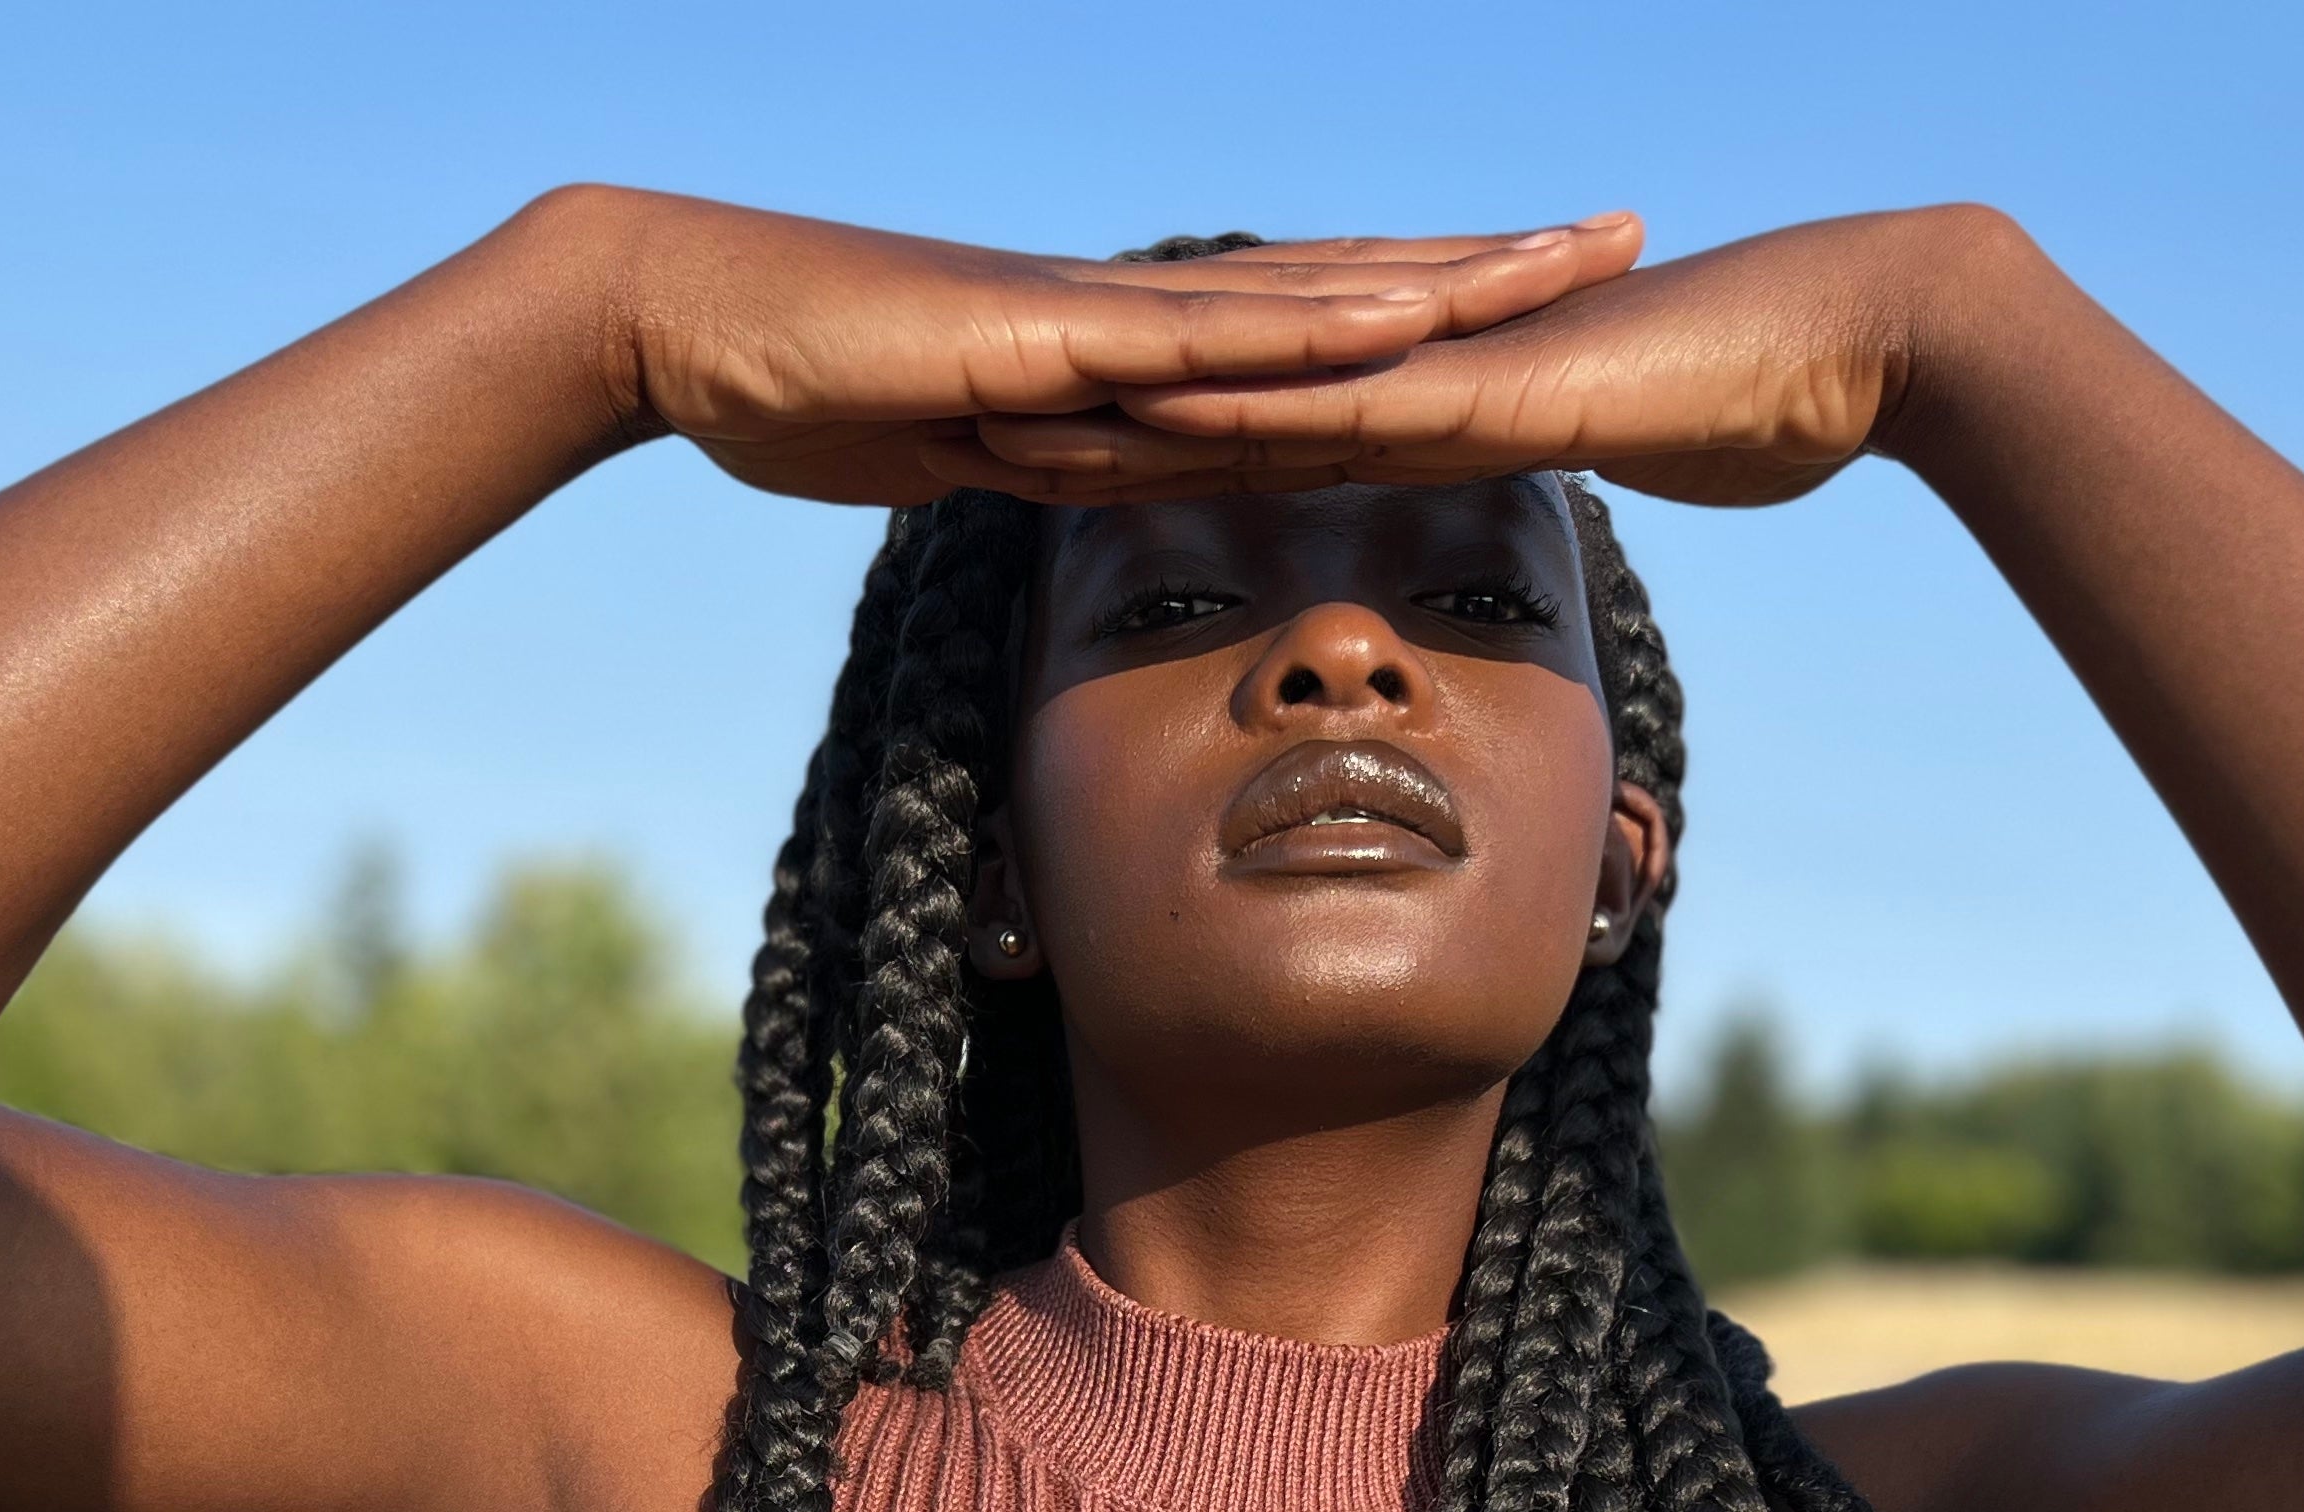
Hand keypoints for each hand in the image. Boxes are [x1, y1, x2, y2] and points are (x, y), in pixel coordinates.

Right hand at [561, 187, 1649, 507]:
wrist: (686, 333)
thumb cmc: (802, 387)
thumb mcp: (960, 445)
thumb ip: (1042, 457)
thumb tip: (1101, 483)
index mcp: (1120, 339)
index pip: (1304, 319)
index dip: (1420, 302)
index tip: (1531, 296)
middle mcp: (1135, 306)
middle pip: (1342, 282)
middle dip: (1484, 266)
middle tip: (1617, 234)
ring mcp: (1100, 309)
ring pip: (1306, 292)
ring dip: (1439, 278)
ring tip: (1564, 260)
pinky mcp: (1053, 330)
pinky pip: (1208, 333)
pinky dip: (1315, 327)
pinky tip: (1409, 315)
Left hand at [926, 208, 1991, 509]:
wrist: (1871, 341)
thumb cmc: (1773, 403)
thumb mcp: (1627, 464)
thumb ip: (1562, 485)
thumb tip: (1531, 531)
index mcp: (1440, 398)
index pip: (1273, 427)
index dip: (1159, 444)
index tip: (1055, 464)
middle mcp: (1422, 370)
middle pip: (1228, 401)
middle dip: (1092, 424)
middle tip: (961, 435)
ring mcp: (1451, 366)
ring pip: (1253, 391)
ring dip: (1126, 410)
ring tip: (999, 422)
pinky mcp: (1490, 381)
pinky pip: (1344, 396)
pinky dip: (1243, 400)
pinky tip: (1149, 403)